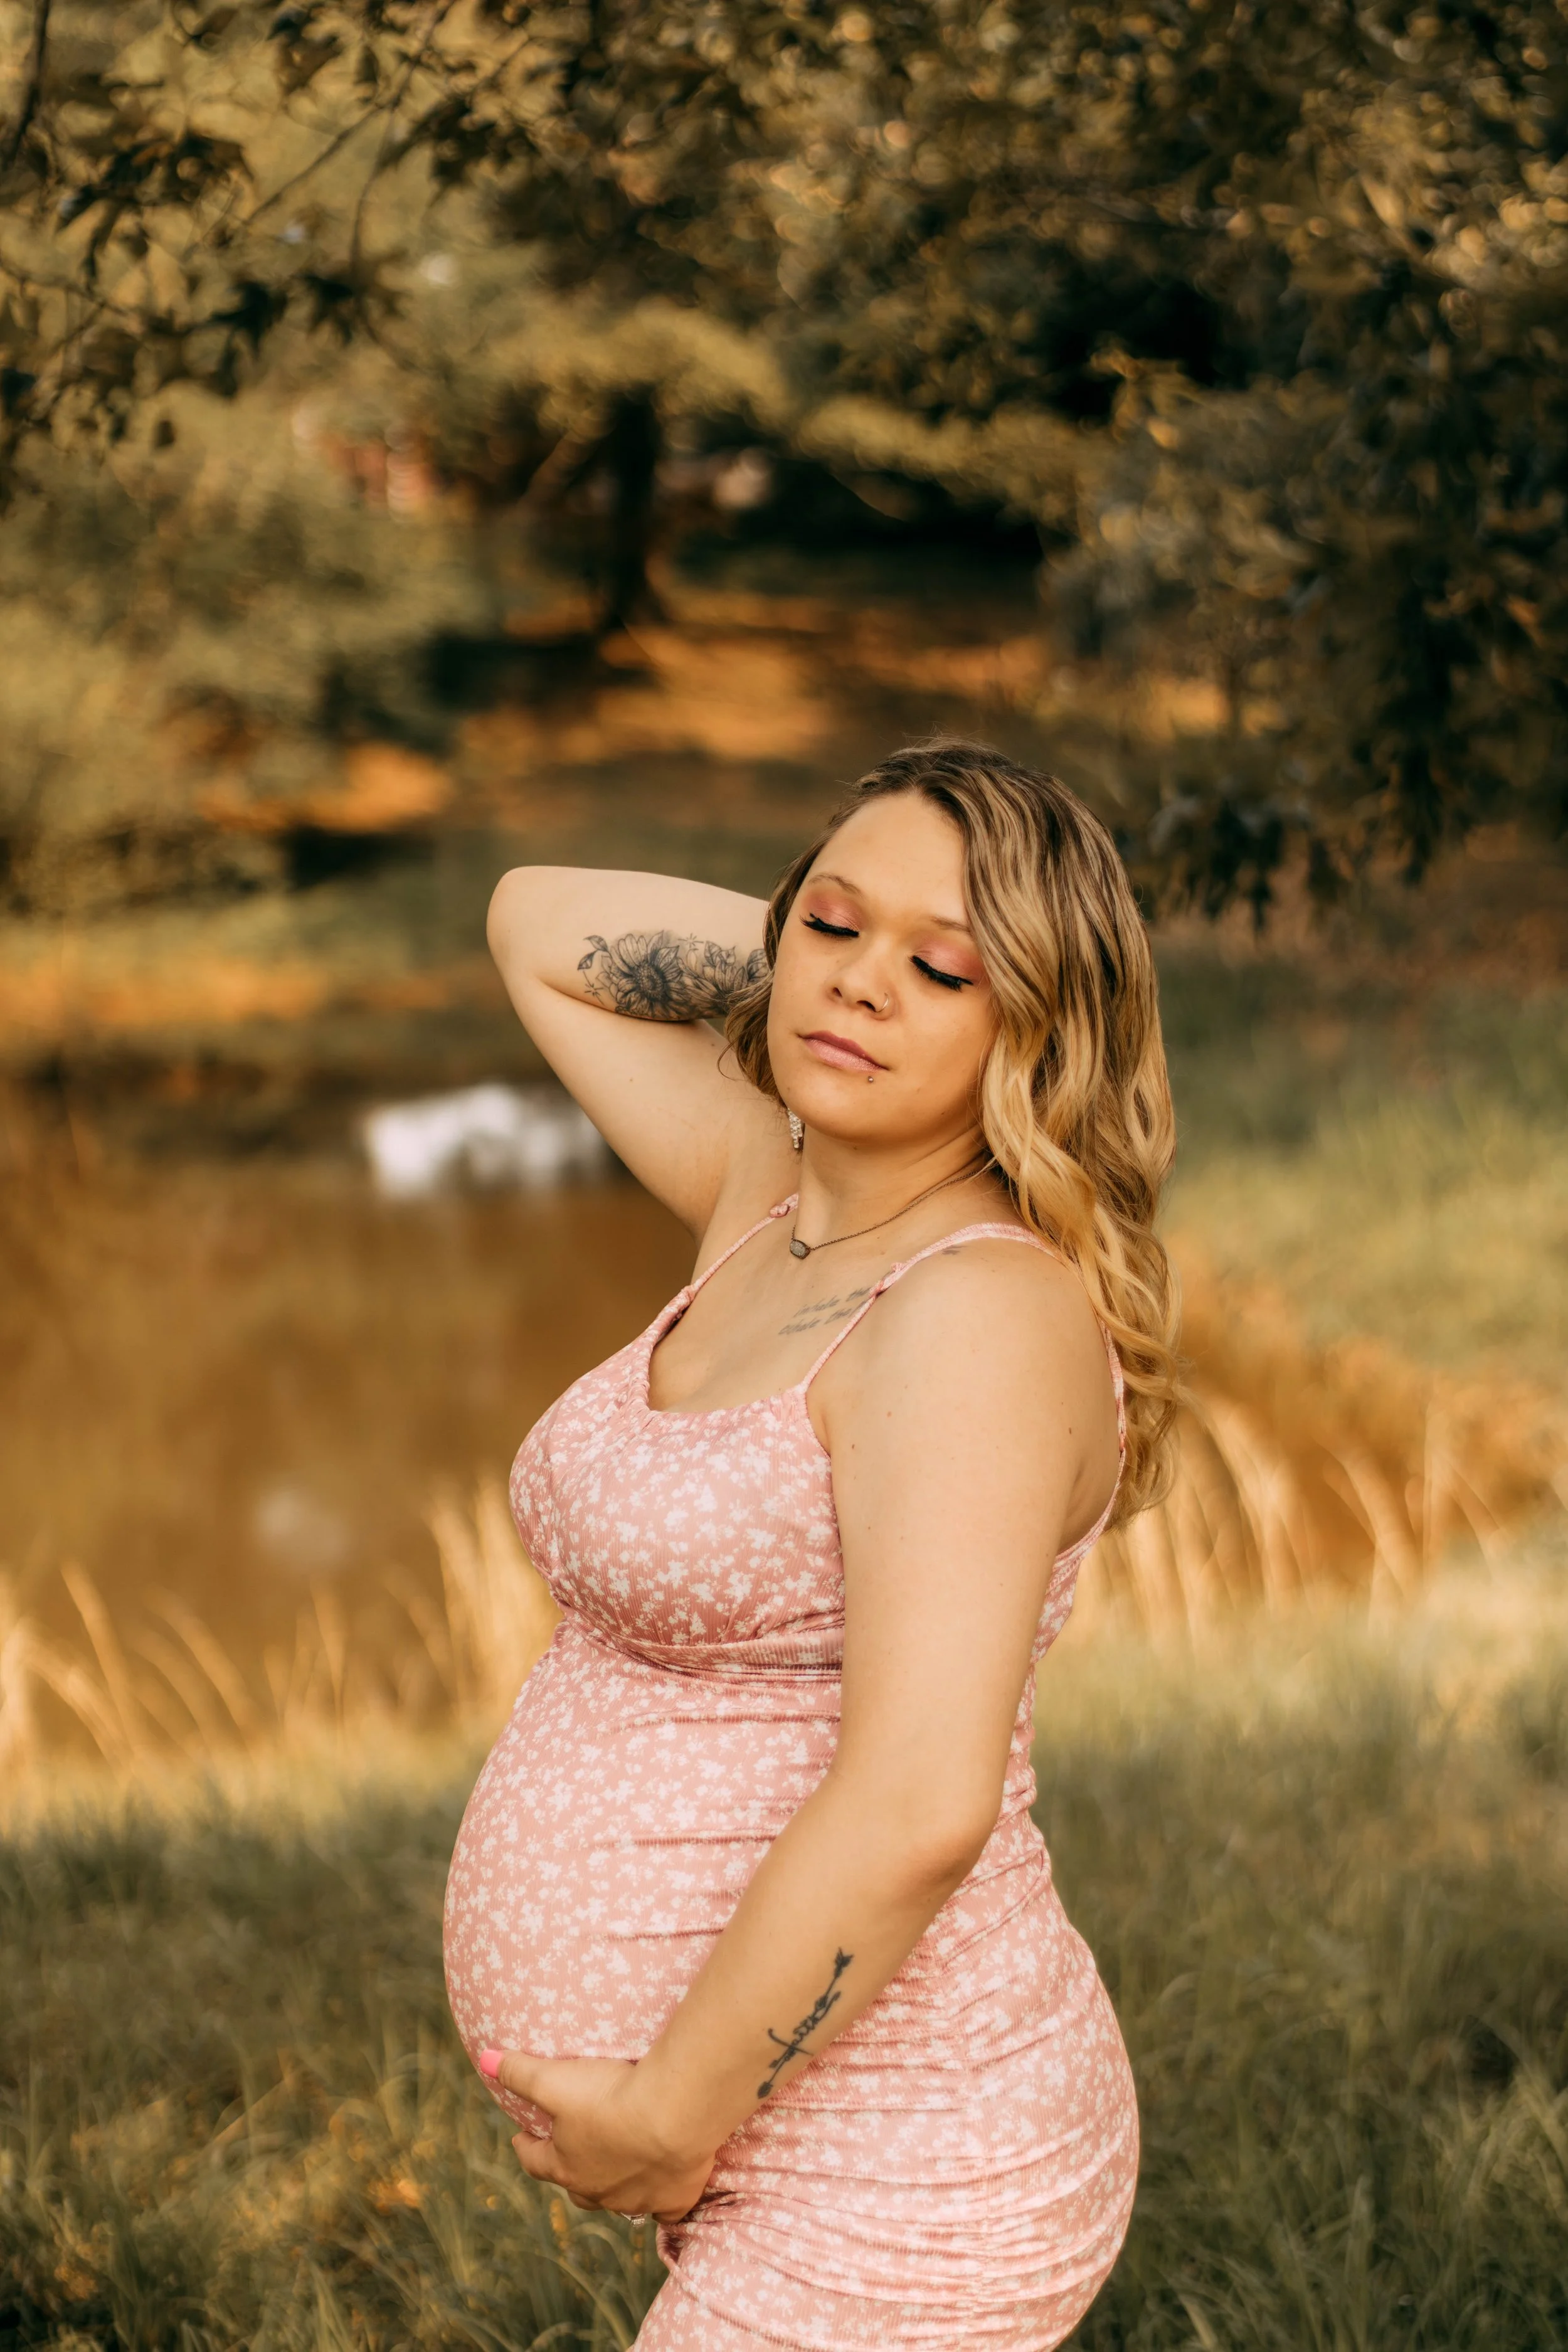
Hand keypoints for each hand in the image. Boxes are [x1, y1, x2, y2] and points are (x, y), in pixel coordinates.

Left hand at [480, 2050, 715, 2221]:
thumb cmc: (610, 2098)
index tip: (521, 2137)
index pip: (535, 2161)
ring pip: (618, 2200)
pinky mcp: (674, 2199)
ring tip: (618, 2166)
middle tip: (572, 2153)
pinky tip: (663, 2195)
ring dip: (615, 2186)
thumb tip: (485, 2059)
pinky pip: (664, 2210)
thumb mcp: (557, 2080)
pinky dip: (661, 2202)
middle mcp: (599, 2191)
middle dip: (570, 2172)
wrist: (674, 2115)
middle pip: (577, 2188)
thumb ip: (521, 2072)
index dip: (526, 2148)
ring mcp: (637, 2200)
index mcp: (567, 2166)